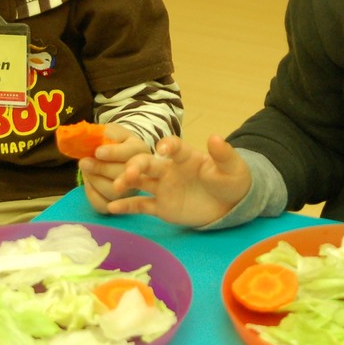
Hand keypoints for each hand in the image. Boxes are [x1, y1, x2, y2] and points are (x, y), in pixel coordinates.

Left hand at [77, 123, 149, 213]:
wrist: (114, 154)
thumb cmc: (112, 141)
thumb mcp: (111, 131)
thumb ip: (105, 133)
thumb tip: (94, 138)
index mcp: (140, 150)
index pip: (131, 153)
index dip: (113, 153)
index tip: (98, 152)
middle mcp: (142, 173)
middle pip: (123, 174)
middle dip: (101, 168)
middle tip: (83, 162)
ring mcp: (133, 190)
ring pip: (113, 192)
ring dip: (95, 180)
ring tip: (86, 171)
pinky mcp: (119, 204)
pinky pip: (103, 204)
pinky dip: (92, 194)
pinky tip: (89, 183)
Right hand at [105, 134, 251, 226]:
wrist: (231, 206)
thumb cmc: (231, 181)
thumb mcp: (232, 168)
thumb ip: (224, 154)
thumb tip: (215, 137)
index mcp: (185, 156)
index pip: (173, 146)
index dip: (168, 145)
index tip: (162, 148)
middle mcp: (169, 169)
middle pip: (148, 163)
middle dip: (136, 165)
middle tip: (129, 173)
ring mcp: (163, 188)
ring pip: (140, 182)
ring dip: (126, 181)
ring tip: (116, 186)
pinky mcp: (162, 207)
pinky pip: (141, 205)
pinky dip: (126, 206)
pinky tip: (111, 207)